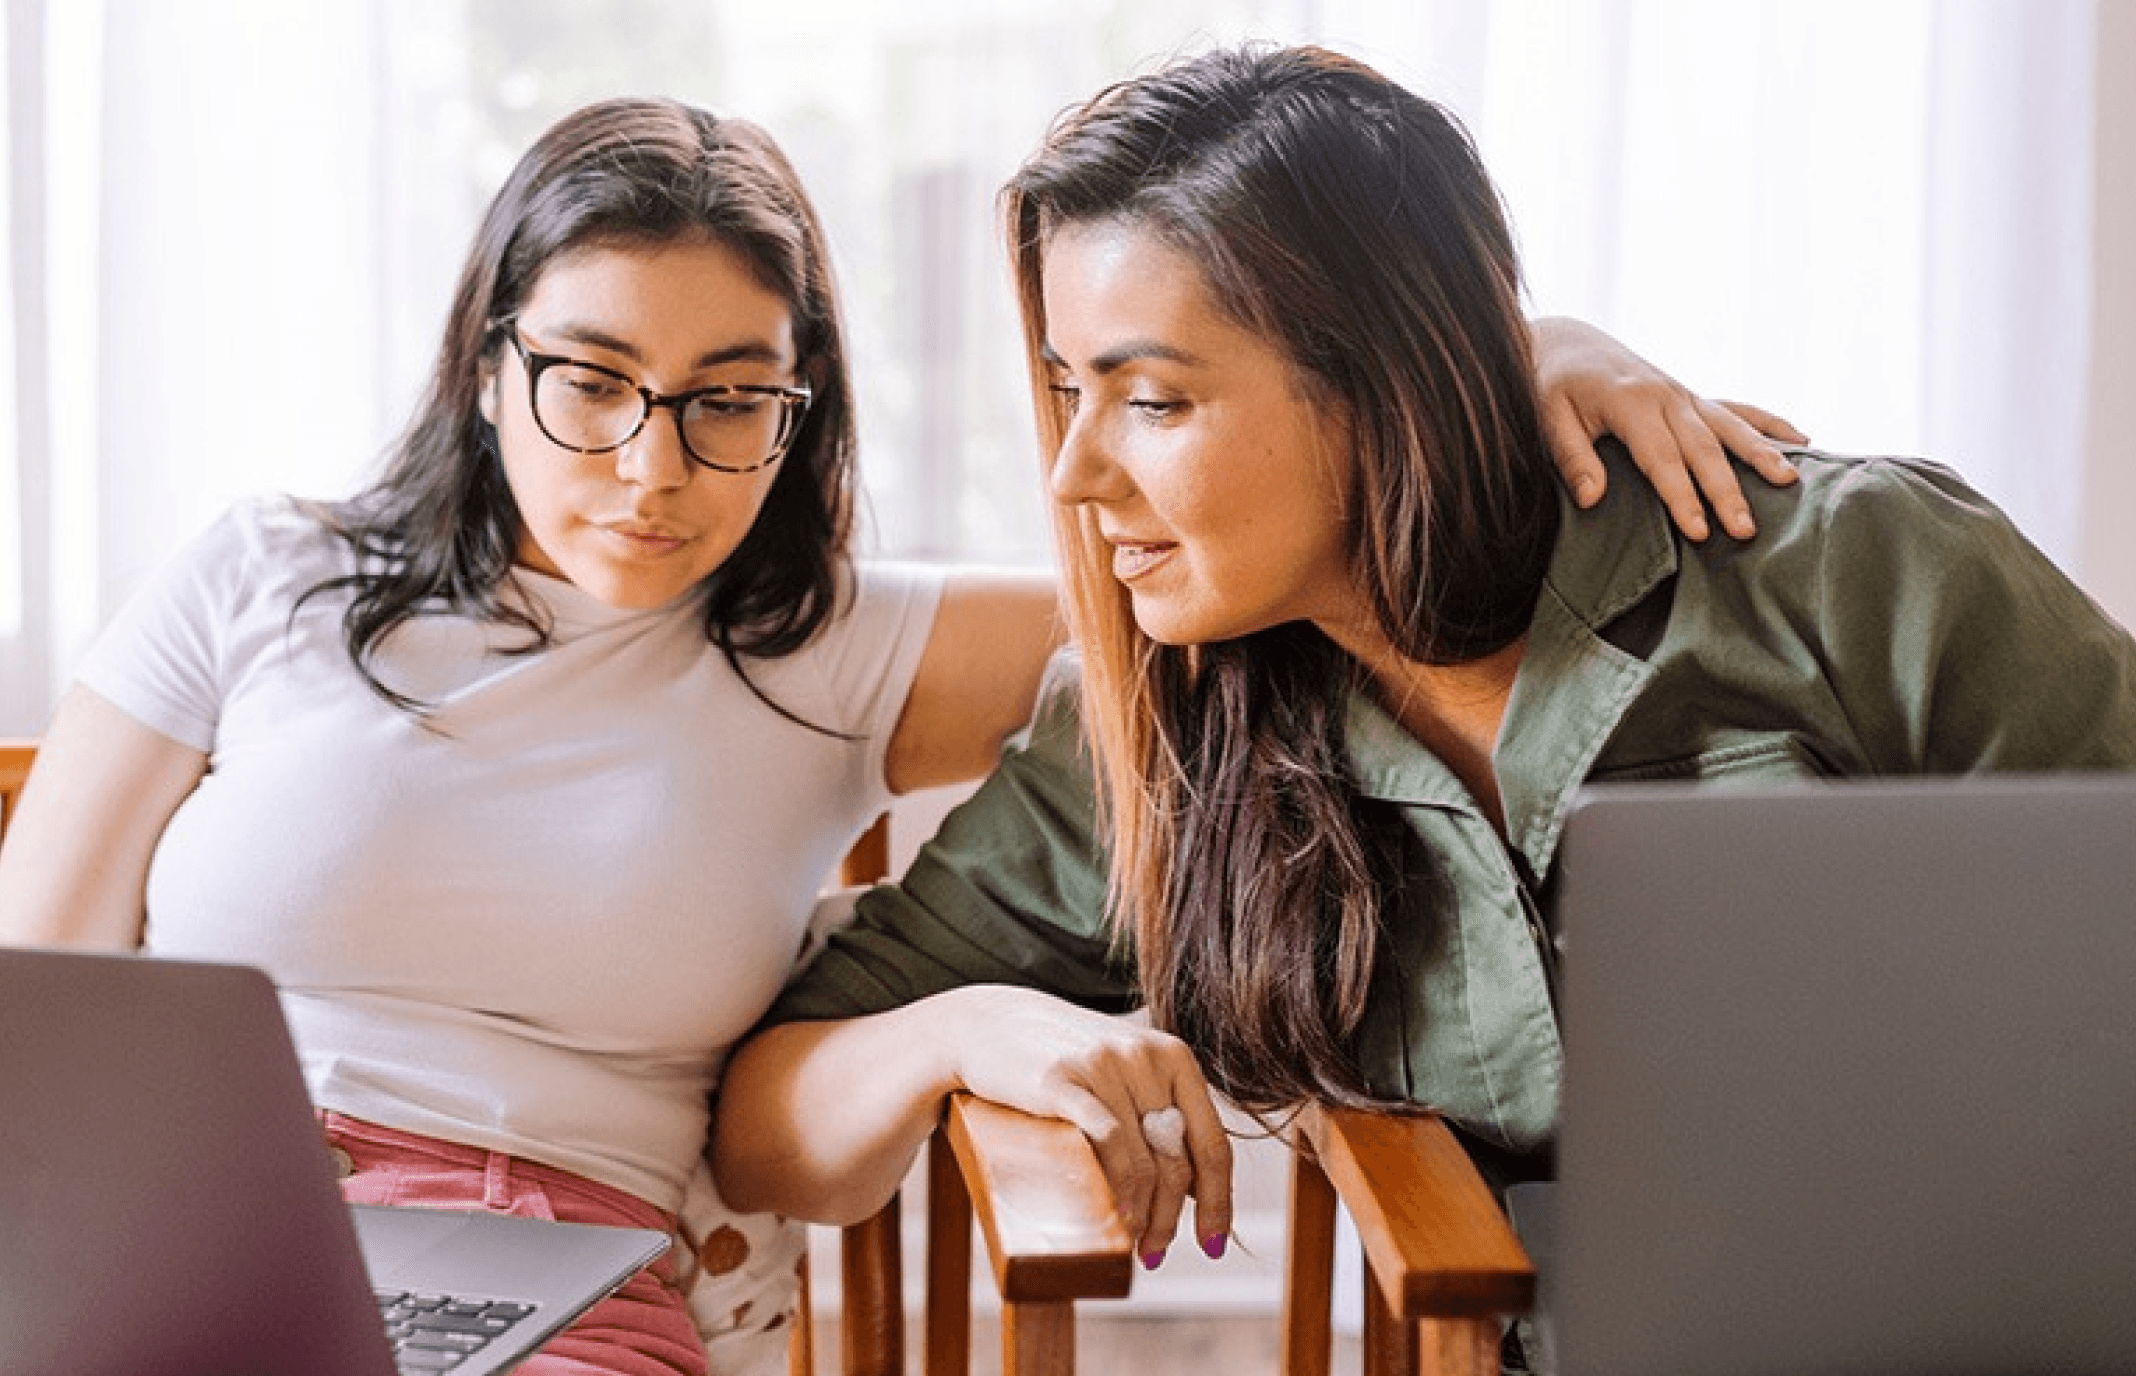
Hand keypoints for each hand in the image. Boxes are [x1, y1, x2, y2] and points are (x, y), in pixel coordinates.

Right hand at [940, 985, 1232, 1265]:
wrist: (990, 1022)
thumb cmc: (1066, 1061)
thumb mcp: (1125, 1075)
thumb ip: (1164, 1116)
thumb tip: (1202, 1190)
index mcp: (1174, 1056)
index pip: (1213, 1143)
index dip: (1220, 1202)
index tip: (1213, 1245)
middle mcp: (1147, 1056)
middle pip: (1180, 1161)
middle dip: (1172, 1220)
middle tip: (1155, 1254)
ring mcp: (1105, 1064)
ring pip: (1146, 1161)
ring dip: (1144, 1217)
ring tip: (1132, 1245)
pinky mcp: (1062, 1079)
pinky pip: (1108, 1142)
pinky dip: (1119, 1188)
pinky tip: (1116, 1219)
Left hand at [1530, 315, 1805, 540]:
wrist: (1566, 344)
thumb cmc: (1551, 386)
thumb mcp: (1548, 419)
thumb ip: (1572, 457)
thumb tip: (1592, 499)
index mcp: (1630, 403)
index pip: (1661, 459)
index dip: (1682, 497)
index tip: (1700, 532)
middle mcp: (1665, 395)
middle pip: (1703, 449)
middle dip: (1726, 491)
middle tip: (1746, 529)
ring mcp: (1683, 394)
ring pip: (1730, 426)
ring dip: (1761, 455)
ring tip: (1790, 482)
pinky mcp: (1691, 396)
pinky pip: (1736, 410)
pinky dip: (1768, 425)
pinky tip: (1802, 442)